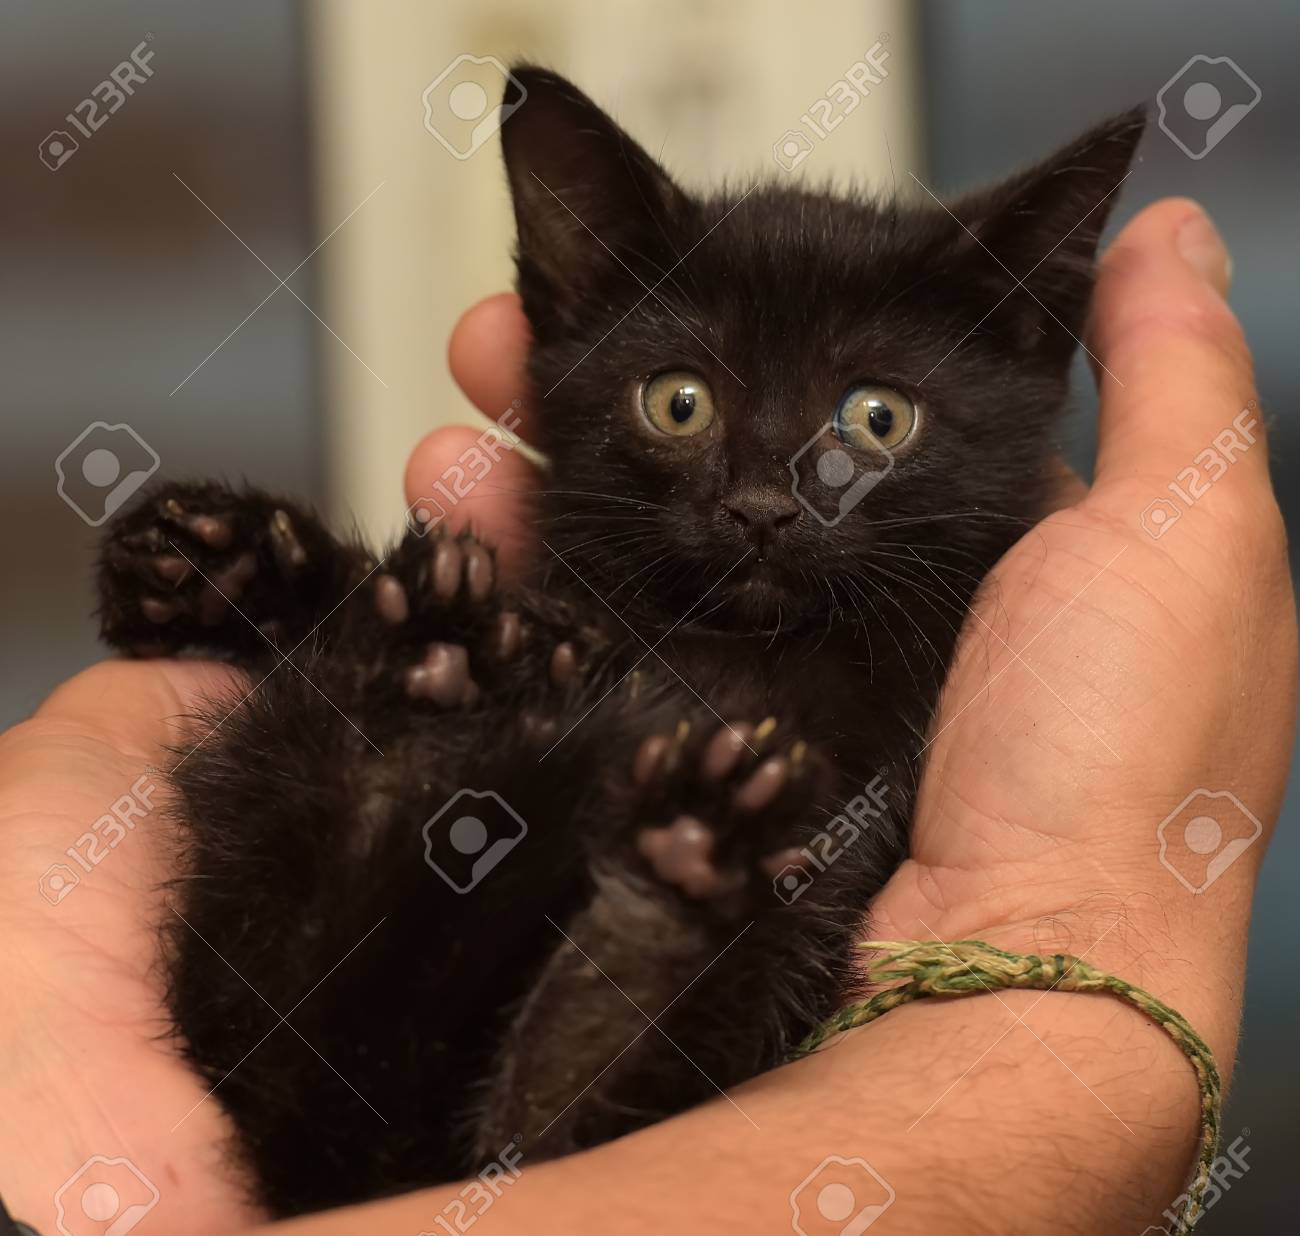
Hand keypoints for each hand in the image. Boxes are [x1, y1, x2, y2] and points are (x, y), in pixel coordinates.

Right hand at [409, 200, 1295, 1073]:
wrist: (1009, 973)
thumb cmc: (1117, 758)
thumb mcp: (1182, 530)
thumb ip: (1166, 370)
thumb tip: (1160, 224)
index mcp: (948, 539)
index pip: (807, 398)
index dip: (725, 332)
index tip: (636, 285)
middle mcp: (836, 599)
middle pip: (686, 462)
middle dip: (585, 392)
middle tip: (500, 338)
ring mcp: (749, 677)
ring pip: (608, 549)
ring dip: (521, 474)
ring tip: (460, 418)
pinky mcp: (680, 749)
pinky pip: (575, 648)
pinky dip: (506, 581)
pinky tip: (452, 518)